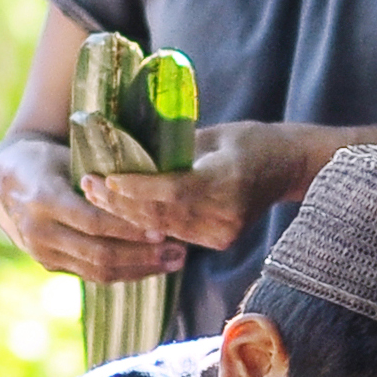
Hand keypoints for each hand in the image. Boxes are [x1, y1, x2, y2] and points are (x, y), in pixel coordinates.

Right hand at [0, 135, 188, 284]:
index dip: (130, 229)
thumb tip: (155, 181)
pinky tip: (149, 266)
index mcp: (44, 198)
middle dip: (143, 255)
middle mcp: (39, 231)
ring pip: (97, 271)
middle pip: (99, 253)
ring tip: (172, 262)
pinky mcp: (49, 264)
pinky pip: (90, 274)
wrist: (5, 181)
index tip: (164, 229)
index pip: (94, 222)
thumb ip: (103, 174)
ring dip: (139, 269)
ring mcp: (41, 252)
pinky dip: (123, 272)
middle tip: (179, 250)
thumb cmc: (49, 159)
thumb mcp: (70, 156)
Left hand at [79, 122, 300, 255]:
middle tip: (88, 184)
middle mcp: (226, 213)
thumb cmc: (248, 140)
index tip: (105, 178)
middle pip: (162, 214)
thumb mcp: (213, 135)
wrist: (288, 166)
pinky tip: (120, 211)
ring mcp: (224, 232)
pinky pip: (174, 234)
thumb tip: (126, 149)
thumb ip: (175, 148)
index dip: (136, 188)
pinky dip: (146, 223)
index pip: (173, 190)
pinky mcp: (220, 242)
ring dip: (126, 214)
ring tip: (95, 196)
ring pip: (162, 228)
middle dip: (120, 202)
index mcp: (227, 179)